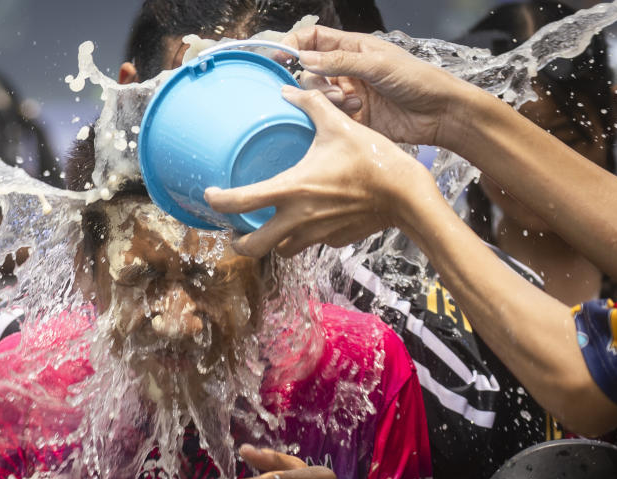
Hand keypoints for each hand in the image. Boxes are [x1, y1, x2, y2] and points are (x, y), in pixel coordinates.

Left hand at [204, 85, 433, 257]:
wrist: (405, 194)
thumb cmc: (370, 158)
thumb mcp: (338, 125)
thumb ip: (310, 105)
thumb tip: (289, 90)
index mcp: (290, 189)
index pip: (240, 202)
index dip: (217, 201)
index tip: (210, 196)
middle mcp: (297, 219)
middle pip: (253, 248)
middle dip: (240, 243)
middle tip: (237, 232)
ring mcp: (316, 234)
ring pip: (282, 250)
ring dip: (274, 242)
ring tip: (273, 227)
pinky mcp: (334, 241)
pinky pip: (313, 243)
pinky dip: (307, 236)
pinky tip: (314, 221)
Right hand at [283, 24, 475, 147]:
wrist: (439, 113)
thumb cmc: (417, 80)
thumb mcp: (377, 64)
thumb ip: (338, 61)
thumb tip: (303, 58)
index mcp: (352, 48)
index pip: (312, 40)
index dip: (292, 45)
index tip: (279, 59)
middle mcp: (346, 70)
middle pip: (309, 72)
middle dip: (315, 83)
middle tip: (334, 92)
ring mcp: (348, 94)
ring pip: (317, 96)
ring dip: (328, 101)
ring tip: (352, 104)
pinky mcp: (352, 118)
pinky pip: (329, 116)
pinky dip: (336, 116)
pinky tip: (358, 114)